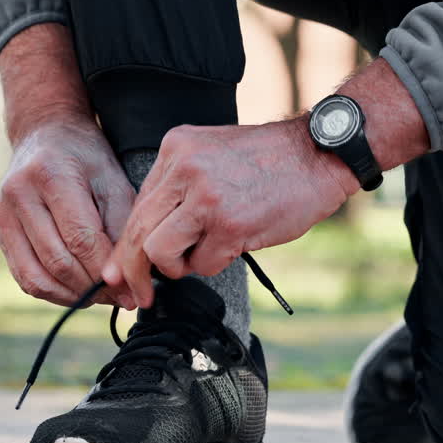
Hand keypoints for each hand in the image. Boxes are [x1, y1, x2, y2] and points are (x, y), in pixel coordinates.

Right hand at [0, 23, 136, 308]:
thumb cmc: (86, 158)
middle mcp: (18, 195)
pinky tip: (77, 290)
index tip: (132, 291)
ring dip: (73, 296)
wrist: (45, 133)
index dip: (108, 271)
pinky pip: (24, 276)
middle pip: (59, 260)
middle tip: (121, 298)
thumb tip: (126, 283)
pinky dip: (53, 292)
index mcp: (50, 175)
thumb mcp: (114, 181)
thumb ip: (122, 229)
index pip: (81, 238)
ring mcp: (1, 214)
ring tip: (101, 296)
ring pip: (37, 277)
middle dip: (94, 287)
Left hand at [101, 119, 356, 307]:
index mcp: (176, 148)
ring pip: (158, 252)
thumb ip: (179, 189)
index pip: (137, 206)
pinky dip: (214, 265)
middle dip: (132, 271)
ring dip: (178, 267)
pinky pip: (202, 264)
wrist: (320, 153)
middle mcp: (184, 168)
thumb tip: (145, 240)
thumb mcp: (212, 155)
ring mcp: (206, 196)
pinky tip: (235, 246)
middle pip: (137, 231)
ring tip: (205, 254)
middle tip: (138, 294)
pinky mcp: (230, 224)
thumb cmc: (271, 161)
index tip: (122, 271)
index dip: (127, 245)